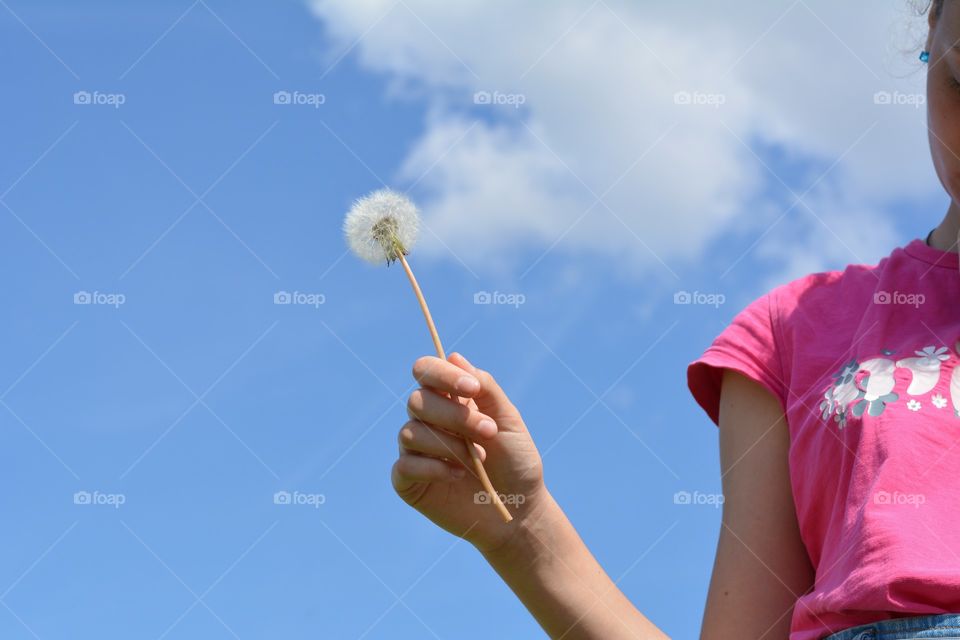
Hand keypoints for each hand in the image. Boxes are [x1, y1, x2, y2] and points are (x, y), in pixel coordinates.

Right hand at [392, 352, 545, 552]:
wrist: (518, 511)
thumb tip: (455, 357)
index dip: (442, 374)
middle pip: (417, 400)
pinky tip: (458, 475)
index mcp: (449, 400)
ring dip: (448, 444)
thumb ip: (485, 388)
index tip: (472, 389)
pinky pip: (405, 464)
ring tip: (478, 460)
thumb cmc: (515, 462)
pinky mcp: (407, 480)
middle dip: (454, 415)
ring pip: (410, 432)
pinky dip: (434, 467)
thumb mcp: (509, 420)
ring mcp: (416, 451)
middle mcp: (428, 421)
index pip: (426, 371)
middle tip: (488, 432)